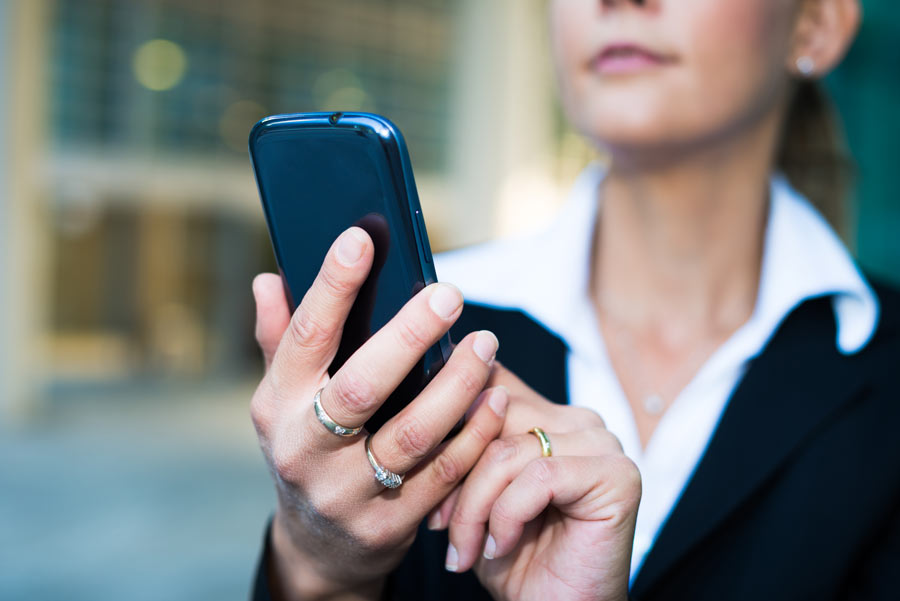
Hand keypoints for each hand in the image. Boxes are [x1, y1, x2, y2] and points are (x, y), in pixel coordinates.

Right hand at [251, 227, 507, 600]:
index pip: (304, 337)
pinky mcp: (389, 524)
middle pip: (362, 387)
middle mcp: (305, 450)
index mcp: (277, 406)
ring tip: (487, 344)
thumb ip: (280, 340)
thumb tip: (268, 279)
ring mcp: (347, 492)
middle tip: (449, 294)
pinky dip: (475, 433)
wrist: (318, 547)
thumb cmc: (307, 448)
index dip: (332, 286)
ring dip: (458, 384)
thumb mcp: (282, 400)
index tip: (360, 238)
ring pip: (414, 432)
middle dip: (409, 335)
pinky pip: (444, 473)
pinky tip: (496, 397)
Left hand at [429, 365, 641, 600]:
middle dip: (456, 473)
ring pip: (508, 450)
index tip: (422, 466)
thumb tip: (427, 398)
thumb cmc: (510, 555)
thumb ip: (464, 441)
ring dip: (474, 507)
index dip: (450, 420)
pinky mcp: (617, 475)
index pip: (493, 381)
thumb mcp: (471, 489)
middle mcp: (581, 421)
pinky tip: (501, 546)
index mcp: (550, 415)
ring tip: (466, 548)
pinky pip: (539, 477)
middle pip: (494, 412)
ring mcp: (603, 444)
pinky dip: (507, 517)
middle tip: (440, 523)